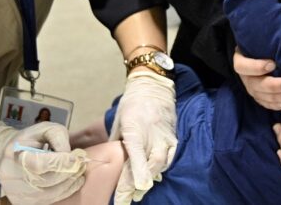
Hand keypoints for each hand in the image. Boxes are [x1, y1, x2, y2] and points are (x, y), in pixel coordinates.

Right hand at [0, 121, 86, 204]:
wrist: (9, 156)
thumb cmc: (31, 140)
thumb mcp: (45, 129)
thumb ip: (58, 137)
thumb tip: (69, 154)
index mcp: (15, 154)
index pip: (40, 164)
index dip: (61, 162)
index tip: (76, 157)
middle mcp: (12, 177)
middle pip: (47, 181)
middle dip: (68, 172)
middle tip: (81, 164)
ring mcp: (16, 192)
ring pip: (50, 193)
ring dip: (69, 182)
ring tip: (77, 171)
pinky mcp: (22, 202)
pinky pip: (48, 200)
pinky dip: (63, 191)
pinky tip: (70, 181)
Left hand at [109, 71, 177, 203]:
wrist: (153, 86)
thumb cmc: (131, 104)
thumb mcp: (119, 120)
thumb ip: (117, 142)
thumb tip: (108, 161)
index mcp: (134, 127)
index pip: (137, 153)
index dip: (137, 171)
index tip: (137, 188)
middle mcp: (151, 133)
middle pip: (149, 162)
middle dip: (139, 182)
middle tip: (129, 198)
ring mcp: (164, 135)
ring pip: (161, 162)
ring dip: (150, 177)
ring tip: (139, 192)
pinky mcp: (173, 136)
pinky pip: (170, 156)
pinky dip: (162, 168)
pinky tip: (154, 176)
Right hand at [234, 20, 280, 109]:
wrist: (263, 47)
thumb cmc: (268, 40)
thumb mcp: (276, 30)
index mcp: (242, 57)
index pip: (242, 65)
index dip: (255, 67)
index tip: (273, 64)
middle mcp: (244, 74)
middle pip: (253, 83)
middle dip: (272, 85)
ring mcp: (250, 85)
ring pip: (259, 95)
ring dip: (276, 98)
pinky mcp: (257, 94)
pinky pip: (263, 102)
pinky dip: (274, 105)